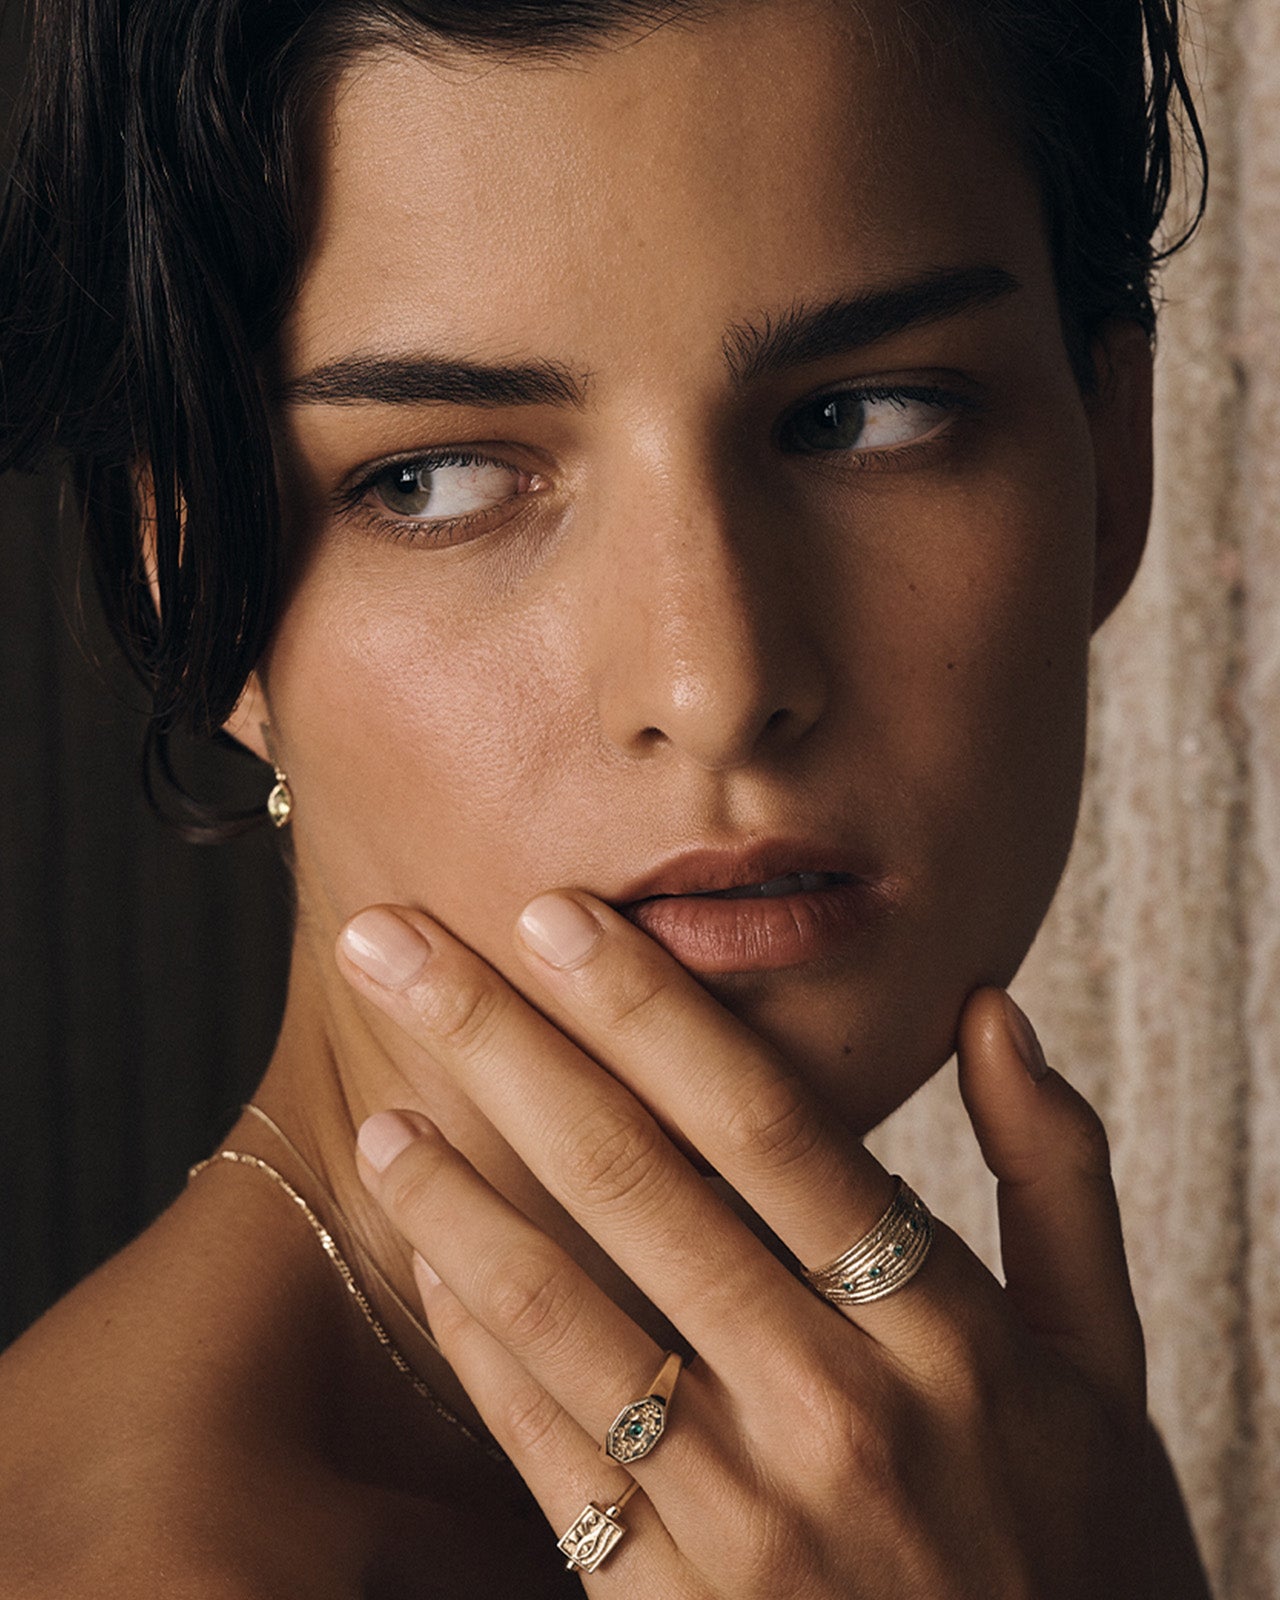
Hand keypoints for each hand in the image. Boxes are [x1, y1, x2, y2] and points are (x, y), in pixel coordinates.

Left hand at [339, 891, 1193, 1596]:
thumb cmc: (1075, 1547)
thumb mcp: (1105, 1366)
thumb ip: (1057, 1179)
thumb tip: (992, 1009)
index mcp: (944, 1330)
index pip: (770, 1127)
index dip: (650, 1011)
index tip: (554, 917)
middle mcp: (839, 1410)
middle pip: (640, 1188)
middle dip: (503, 1047)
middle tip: (393, 946)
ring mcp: (751, 1520)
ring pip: (569, 1320)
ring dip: (458, 1199)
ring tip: (378, 1106)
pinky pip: (553, 1459)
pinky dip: (485, 1348)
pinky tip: (433, 1261)